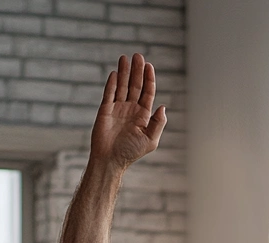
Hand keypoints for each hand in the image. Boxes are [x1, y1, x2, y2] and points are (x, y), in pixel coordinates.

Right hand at [90, 53, 166, 171]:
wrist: (111, 159)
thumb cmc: (131, 152)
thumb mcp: (150, 140)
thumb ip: (158, 123)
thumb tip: (163, 106)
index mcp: (143, 115)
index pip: (147, 93)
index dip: (149, 79)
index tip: (149, 66)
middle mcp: (131, 109)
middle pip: (135, 85)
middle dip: (137, 71)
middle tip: (138, 56)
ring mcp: (118, 108)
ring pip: (122, 86)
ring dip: (124, 72)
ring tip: (125, 58)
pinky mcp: (105, 109)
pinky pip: (109, 93)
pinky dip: (112, 83)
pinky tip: (114, 73)